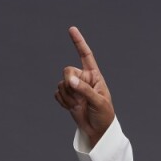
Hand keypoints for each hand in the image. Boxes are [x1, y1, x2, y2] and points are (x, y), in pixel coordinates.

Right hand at [55, 25, 114, 147]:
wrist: (98, 131)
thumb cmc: (103, 116)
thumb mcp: (98, 102)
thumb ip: (84, 90)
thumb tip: (69, 80)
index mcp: (94, 76)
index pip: (85, 55)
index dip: (78, 42)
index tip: (72, 29)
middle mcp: (82, 78)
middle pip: (67, 70)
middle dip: (70, 84)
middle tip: (79, 98)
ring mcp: (74, 87)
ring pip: (61, 83)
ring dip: (68, 97)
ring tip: (79, 106)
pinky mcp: (67, 97)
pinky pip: (57, 93)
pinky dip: (63, 102)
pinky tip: (73, 108)